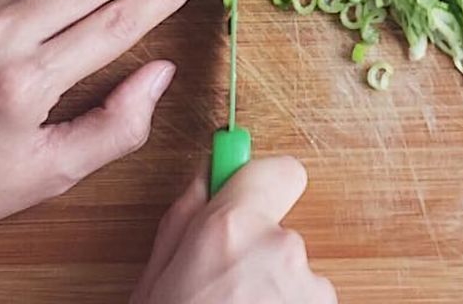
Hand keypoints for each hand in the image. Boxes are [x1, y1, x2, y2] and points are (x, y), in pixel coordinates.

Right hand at [131, 157, 336, 303]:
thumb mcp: (151, 286)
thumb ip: (184, 221)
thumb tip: (208, 175)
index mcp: (232, 230)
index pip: (281, 172)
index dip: (263, 189)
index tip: (248, 205)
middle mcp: (283, 250)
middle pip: (281, 236)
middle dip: (256, 263)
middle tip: (218, 303)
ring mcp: (311, 291)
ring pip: (295, 282)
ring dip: (272, 302)